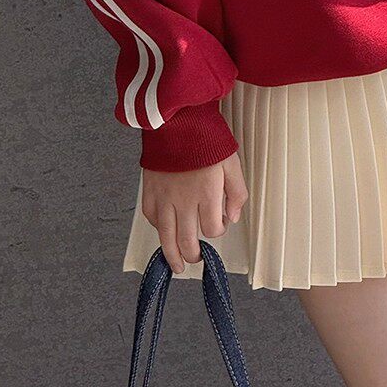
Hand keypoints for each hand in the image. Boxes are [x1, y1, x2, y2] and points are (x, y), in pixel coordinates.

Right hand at [140, 150, 247, 275]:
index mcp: (207, 194)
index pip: (212, 229)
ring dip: (171, 254)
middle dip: (193, 254)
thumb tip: (233, 217)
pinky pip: (151, 218)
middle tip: (196, 258)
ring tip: (177, 265)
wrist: (177, 121)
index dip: (218, 230)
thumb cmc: (207, 140)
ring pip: (166, 237)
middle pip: (187, 241)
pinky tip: (164, 229)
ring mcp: (163, 198)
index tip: (219, 223)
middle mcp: (184, 201)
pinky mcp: (149, 191)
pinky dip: (157, 227)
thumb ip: (237, 194)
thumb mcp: (233, 164)